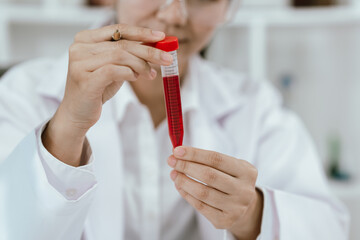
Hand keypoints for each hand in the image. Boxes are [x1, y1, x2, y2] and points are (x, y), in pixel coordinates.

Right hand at [43, 24, 172, 166]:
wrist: (78, 114)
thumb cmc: (97, 88)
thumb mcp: (114, 67)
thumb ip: (128, 55)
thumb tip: (155, 45)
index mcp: (85, 39)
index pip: (118, 29)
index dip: (141, 32)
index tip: (161, 36)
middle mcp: (79, 48)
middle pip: (122, 44)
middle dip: (149, 51)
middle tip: (167, 59)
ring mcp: (79, 63)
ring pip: (120, 56)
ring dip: (141, 65)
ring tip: (150, 74)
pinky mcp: (85, 80)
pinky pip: (114, 70)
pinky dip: (129, 73)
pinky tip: (134, 77)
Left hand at [167, 146, 262, 239]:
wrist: (244, 206)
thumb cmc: (231, 179)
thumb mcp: (229, 166)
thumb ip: (207, 158)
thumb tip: (179, 153)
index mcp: (247, 172)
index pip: (216, 159)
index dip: (194, 154)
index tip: (177, 150)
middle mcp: (244, 191)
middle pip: (209, 176)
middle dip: (186, 166)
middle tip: (172, 161)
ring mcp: (235, 208)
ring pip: (202, 193)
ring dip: (183, 181)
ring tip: (174, 173)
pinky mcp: (225, 221)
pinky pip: (200, 206)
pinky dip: (186, 194)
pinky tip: (179, 186)